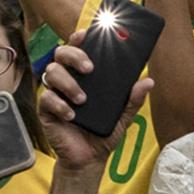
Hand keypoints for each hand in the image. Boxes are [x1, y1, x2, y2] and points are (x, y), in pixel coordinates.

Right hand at [35, 41, 146, 175]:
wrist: (88, 159)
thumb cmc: (102, 133)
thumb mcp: (122, 116)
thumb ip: (133, 99)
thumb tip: (148, 81)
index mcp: (83, 76)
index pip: (77, 48)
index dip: (78, 38)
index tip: (87, 33)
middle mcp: (67, 79)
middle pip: (60, 54)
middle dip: (74, 55)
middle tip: (89, 67)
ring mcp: (55, 93)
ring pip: (51, 72)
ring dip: (69, 83)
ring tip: (83, 99)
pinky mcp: (46, 110)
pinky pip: (46, 98)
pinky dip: (60, 104)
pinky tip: (72, 114)